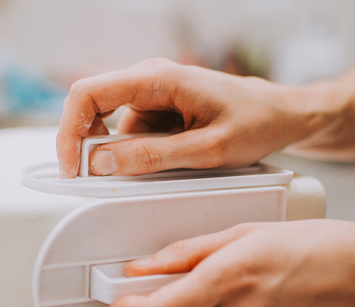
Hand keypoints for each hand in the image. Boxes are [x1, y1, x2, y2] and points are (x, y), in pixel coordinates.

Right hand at [56, 58, 311, 177]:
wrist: (284, 114)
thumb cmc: (257, 121)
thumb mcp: (208, 150)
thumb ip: (153, 157)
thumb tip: (102, 163)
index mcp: (159, 78)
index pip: (88, 93)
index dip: (70, 131)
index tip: (72, 166)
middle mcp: (149, 79)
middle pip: (92, 107)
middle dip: (91, 147)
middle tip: (105, 179)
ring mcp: (153, 94)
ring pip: (112, 127)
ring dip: (123, 154)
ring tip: (169, 167)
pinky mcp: (159, 109)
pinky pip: (132, 133)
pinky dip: (139, 153)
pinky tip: (173, 160)